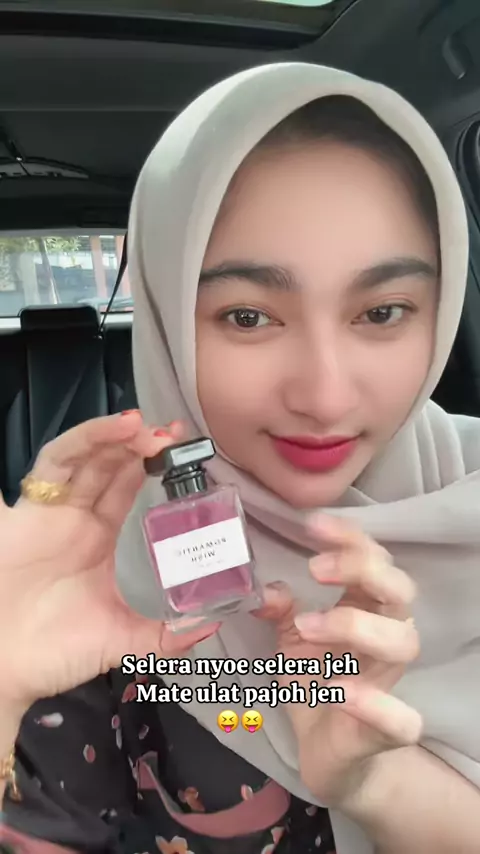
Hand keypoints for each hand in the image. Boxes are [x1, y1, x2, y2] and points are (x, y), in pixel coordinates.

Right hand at [0, 412, 218, 710]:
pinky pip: (55, 462)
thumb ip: (166, 634)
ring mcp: (52, 511)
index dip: (156, 469)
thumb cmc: (56, 653)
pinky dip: (86, 439)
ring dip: (117, 436)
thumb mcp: (124, 641)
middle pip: (112, 467)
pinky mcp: (28, 507)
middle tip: (175, 433)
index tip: (189, 453)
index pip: (131, 491)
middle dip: (143, 446)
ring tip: (148, 428)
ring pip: (87, 457)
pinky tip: (118, 427)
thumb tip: (212, 623)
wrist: (3, 667)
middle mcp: (78, 521)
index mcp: (100, 544)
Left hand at [258, 515, 420, 809]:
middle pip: (399, 591)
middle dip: (362, 570)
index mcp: (366, 608)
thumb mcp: (290, 641)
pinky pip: (403, 719)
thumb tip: (258, 588)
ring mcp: (388, 683)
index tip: (314, 525)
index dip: (350, 538)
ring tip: (306, 627)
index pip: (373, 560)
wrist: (330, 756)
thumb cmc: (317, 683)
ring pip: (403, 643)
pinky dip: (376, 705)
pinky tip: (340, 691)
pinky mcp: (386, 732)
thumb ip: (278, 610)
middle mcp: (385, 637)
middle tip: (314, 569)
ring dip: (356, 626)